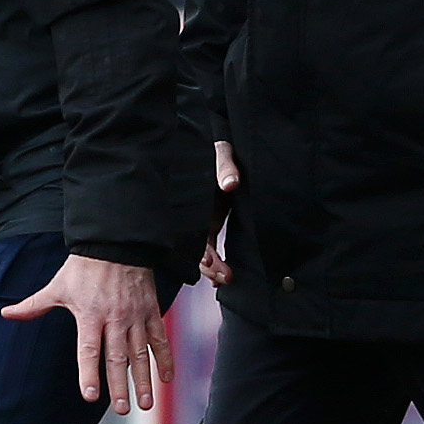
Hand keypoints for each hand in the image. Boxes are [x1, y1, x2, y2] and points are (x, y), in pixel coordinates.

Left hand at [1, 254, 171, 414]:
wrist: (116, 242)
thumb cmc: (85, 265)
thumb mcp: (58, 286)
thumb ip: (34, 305)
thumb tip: (7, 313)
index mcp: (90, 315)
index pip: (89, 350)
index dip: (89, 373)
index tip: (91, 394)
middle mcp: (115, 318)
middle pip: (117, 358)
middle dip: (120, 385)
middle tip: (123, 408)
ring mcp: (135, 315)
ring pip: (141, 352)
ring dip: (144, 379)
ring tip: (146, 402)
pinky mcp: (150, 310)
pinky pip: (159, 337)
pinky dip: (165, 357)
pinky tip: (167, 377)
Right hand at [201, 140, 238, 285]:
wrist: (220, 146)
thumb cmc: (216, 147)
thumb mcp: (222, 152)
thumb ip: (225, 165)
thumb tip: (230, 184)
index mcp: (194, 201)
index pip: (192, 231)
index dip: (199, 250)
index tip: (209, 261)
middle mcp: (195, 213)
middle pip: (196, 246)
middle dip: (208, 264)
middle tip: (223, 275)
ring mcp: (203, 218)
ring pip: (203, 250)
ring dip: (213, 266)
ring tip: (225, 278)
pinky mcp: (212, 219)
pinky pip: (211, 245)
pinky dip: (216, 261)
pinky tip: (224, 275)